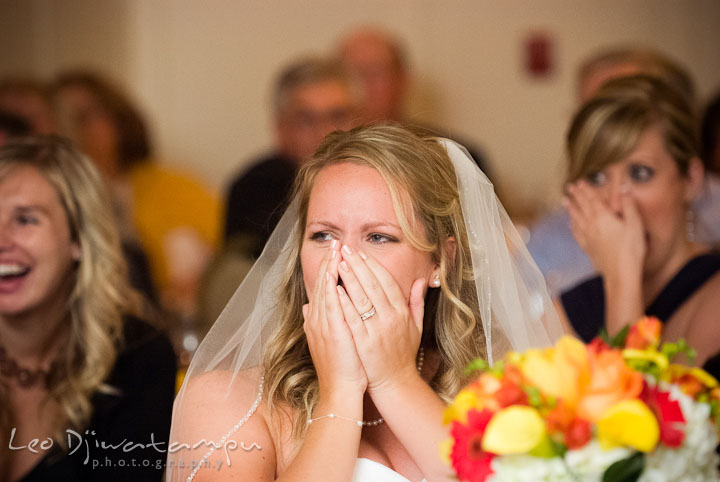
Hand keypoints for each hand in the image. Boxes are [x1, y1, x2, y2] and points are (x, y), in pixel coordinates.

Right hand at [303, 242, 366, 397]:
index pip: (322, 289)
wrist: (341, 390)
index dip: (327, 270)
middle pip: (321, 284)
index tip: (335, 254)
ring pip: (324, 289)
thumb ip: (320, 322)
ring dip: (330, 268)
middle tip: (336, 243)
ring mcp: (322, 324)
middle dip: (329, 262)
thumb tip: (309, 307)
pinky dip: (332, 285)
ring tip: (337, 250)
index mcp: (317, 321)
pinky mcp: (331, 330)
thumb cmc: (342, 368)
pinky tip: (336, 272)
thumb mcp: (328, 341)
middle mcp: (317, 320)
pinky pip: (330, 302)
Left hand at [335, 244, 424, 394]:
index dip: (373, 265)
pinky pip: (353, 318)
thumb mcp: (415, 327)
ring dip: (350, 278)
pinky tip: (335, 290)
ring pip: (362, 298)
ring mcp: (377, 330)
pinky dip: (344, 302)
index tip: (361, 253)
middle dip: (358, 265)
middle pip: (373, 285)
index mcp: (402, 312)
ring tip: (339, 262)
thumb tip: (421, 281)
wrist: (396, 383)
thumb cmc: (402, 354)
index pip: (387, 282)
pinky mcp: (364, 342)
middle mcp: (391, 318)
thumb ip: (416, 302)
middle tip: (346, 249)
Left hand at [564, 181, 645, 278]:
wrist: (620, 273)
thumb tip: (624, 188)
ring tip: (565, 200)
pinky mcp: (588, 248)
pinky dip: (572, 226)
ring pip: (576, 219)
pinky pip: (577, 233)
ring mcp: (588, 237)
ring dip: (570, 208)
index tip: (580, 182)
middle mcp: (592, 225)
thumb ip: (629, 205)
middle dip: (576, 196)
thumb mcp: (635, 224)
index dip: (586, 190)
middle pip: (582, 207)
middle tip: (569, 187)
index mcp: (603, 217)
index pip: (593, 199)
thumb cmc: (630, 249)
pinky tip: (571, 224)